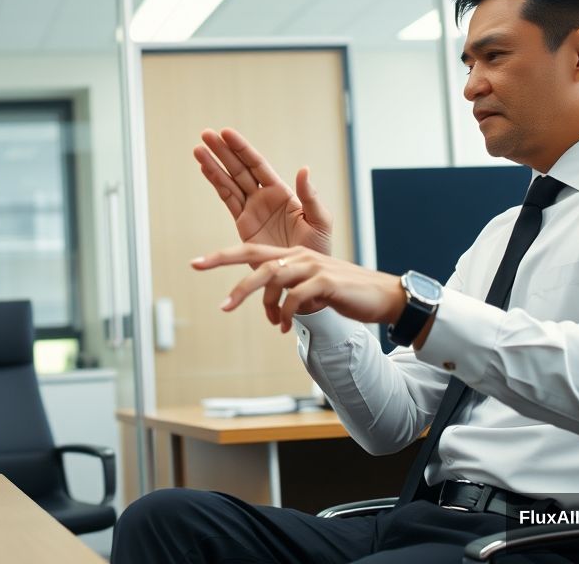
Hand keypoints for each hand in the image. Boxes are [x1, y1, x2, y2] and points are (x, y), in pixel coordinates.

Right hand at [193, 129, 332, 256]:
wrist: (304, 278)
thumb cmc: (318, 249)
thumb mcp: (320, 221)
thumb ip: (310, 196)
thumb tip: (303, 169)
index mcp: (282, 192)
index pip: (258, 165)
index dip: (242, 149)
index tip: (226, 133)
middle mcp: (265, 197)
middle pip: (240, 168)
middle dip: (223, 151)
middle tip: (206, 134)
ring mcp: (252, 210)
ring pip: (229, 182)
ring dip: (214, 165)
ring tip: (198, 149)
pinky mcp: (243, 225)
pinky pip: (227, 201)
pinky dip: (216, 184)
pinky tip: (205, 169)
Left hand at [193, 244, 402, 332]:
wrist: (382, 296)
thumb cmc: (345, 293)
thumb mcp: (313, 289)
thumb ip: (290, 292)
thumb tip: (274, 307)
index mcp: (292, 255)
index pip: (251, 251)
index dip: (221, 256)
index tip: (195, 263)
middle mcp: (299, 256)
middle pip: (257, 263)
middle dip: (237, 284)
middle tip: (222, 306)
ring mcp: (313, 266)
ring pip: (274, 278)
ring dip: (265, 305)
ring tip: (269, 324)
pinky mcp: (326, 282)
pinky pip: (296, 297)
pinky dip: (287, 314)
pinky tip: (285, 327)